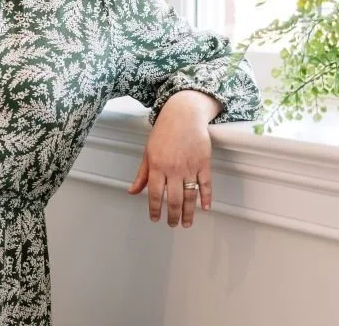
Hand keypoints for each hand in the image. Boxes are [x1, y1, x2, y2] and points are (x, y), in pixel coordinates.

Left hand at [126, 91, 218, 227]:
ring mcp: (190, 167)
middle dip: (173, 215)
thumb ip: (142, 174)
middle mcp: (173, 169)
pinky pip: (205, 184)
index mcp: (157, 166)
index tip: (155, 218)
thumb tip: (132, 191)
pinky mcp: (204, 163)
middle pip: (174, 199)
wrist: (183, 115)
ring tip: (186, 223)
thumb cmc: (164, 132)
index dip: (154, 209)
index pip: (154, 194)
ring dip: (188, 212)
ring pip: (190, 196)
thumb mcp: (148, 152)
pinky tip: (205, 208)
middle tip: (172, 224)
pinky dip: (206, 197)